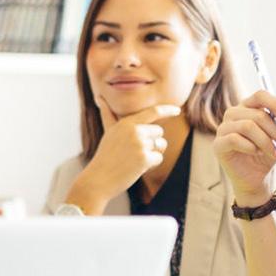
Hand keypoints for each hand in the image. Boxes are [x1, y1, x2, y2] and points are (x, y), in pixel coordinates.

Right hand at [66, 98, 179, 214]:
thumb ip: (107, 114)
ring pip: (161, 145)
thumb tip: (98, 97)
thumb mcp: (108, 132)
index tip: (177, 110)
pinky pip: (159, 158)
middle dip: (152, 142)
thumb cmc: (104, 155)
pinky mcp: (144, 158)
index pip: (152, 112)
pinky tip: (136, 168)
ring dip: (152, 153)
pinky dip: (151, 165)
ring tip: (134, 159)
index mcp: (126, 123)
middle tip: (134, 152)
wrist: (98, 178)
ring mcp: (139, 144)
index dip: (167, 110)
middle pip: (159, 131)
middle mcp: (134, 131)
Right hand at [215, 85, 275, 206]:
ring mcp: (223, 129)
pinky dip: (251, 147)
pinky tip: (258, 154)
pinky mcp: (218, 144)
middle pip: (258, 114)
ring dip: (267, 142)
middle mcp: (232, 114)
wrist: (258, 178)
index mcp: (247, 107)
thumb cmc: (268, 153)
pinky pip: (235, 139)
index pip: (260, 95)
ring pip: (248, 126)